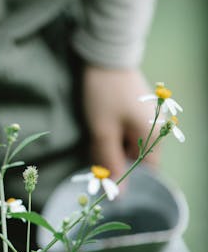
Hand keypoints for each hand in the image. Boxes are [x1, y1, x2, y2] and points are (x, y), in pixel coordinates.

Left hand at [83, 65, 158, 179]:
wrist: (104, 57)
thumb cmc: (104, 96)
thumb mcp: (102, 131)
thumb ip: (110, 163)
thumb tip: (118, 194)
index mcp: (154, 137)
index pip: (146, 172)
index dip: (127, 178)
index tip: (106, 179)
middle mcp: (156, 129)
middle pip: (135, 158)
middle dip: (114, 160)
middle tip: (94, 154)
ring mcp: (146, 119)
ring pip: (127, 145)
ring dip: (110, 146)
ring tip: (95, 137)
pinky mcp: (135, 111)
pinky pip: (124, 132)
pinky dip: (111, 135)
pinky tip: (98, 128)